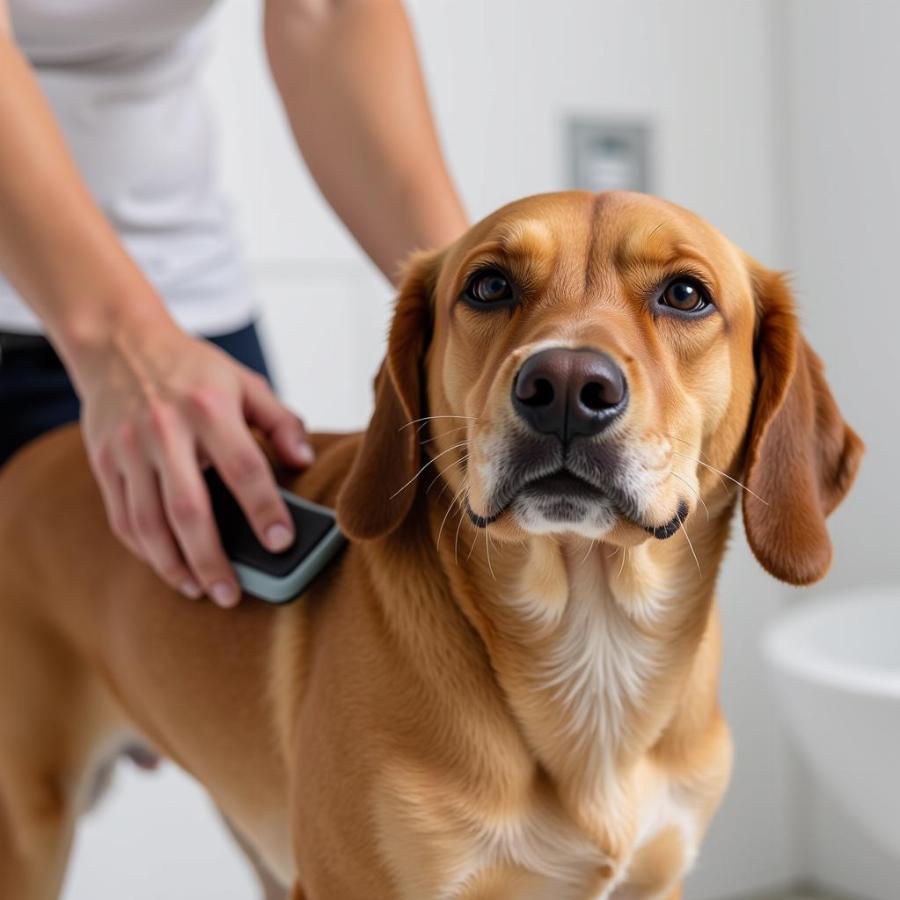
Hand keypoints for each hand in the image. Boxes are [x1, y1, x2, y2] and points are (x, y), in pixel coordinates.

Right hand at [75, 318, 312, 606]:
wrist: (119, 343)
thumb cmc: (192, 369)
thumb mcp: (244, 382)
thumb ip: (279, 420)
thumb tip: (305, 461)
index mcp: (208, 407)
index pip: (243, 467)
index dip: (264, 508)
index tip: (281, 542)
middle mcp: (164, 429)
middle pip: (188, 508)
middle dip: (211, 558)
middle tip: (232, 595)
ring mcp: (128, 448)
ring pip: (147, 522)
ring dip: (173, 565)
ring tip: (200, 590)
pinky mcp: (104, 462)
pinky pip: (122, 517)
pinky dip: (144, 549)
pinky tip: (168, 567)